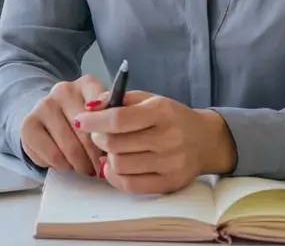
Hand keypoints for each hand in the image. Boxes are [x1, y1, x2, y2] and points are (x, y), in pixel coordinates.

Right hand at [19, 75, 108, 176]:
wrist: (46, 117)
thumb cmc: (81, 120)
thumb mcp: (100, 116)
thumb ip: (111, 122)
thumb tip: (118, 145)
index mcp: (87, 84)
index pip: (106, 109)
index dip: (112, 136)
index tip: (114, 150)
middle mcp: (63, 90)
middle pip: (87, 133)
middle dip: (97, 157)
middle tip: (101, 169)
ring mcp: (43, 105)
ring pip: (70, 146)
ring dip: (81, 165)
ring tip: (86, 169)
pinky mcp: (28, 124)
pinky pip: (52, 155)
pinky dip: (62, 166)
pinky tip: (66, 164)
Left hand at [73, 91, 237, 194]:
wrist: (205, 140)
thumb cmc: (170, 117)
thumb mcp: (149, 99)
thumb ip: (117, 100)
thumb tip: (89, 107)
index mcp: (162, 112)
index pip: (119, 119)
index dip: (94, 121)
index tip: (80, 120)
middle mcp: (168, 139)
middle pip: (115, 144)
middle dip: (99, 138)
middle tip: (98, 134)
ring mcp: (170, 164)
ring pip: (120, 165)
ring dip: (107, 157)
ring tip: (110, 149)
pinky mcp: (169, 184)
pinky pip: (131, 185)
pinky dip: (115, 176)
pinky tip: (114, 165)